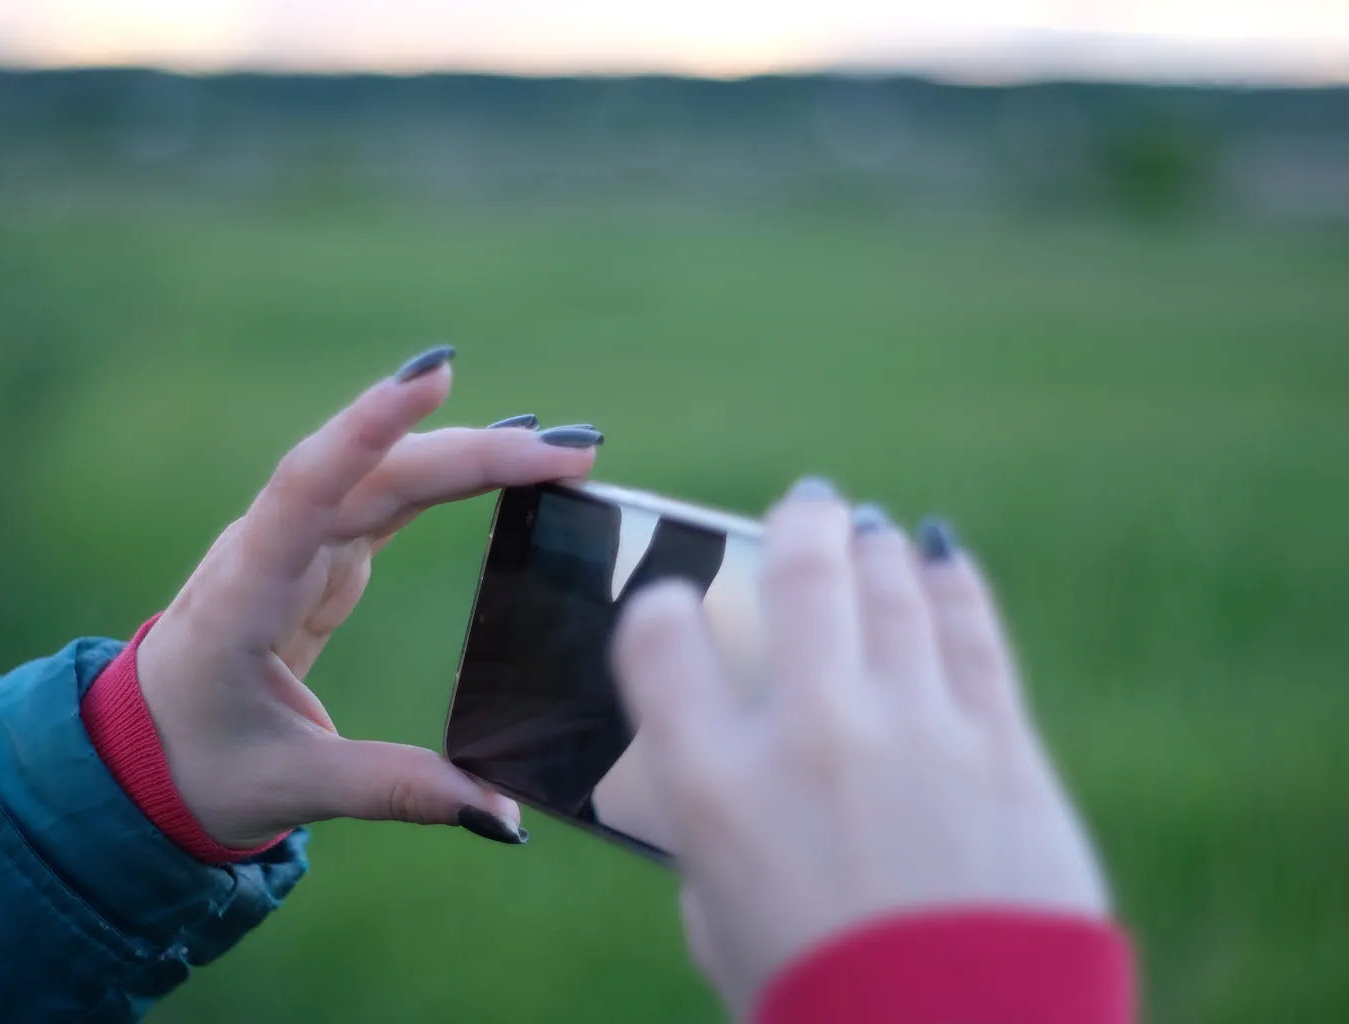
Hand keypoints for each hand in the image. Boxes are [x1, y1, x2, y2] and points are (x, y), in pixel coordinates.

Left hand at [135, 347, 602, 847]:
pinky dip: (448, 475)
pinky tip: (504, 457)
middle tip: (571, 453)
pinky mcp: (321, 554)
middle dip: (472, 453)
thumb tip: (502, 815)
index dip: (368, 430)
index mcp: (242, 598)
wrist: (141, 750)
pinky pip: (389, 497)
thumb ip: (397, 790)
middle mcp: (267, 550)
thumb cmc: (198, 763)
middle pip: (375, 477)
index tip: (434, 378)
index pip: (306, 491)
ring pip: (388, 477)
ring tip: (561, 452)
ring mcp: (294, 544)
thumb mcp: (292, 787)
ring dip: (471, 456)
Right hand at [612, 479, 1107, 1018]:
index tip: (673, 603)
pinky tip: (941, 559)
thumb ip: (711, 841)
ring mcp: (914, 732)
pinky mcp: (1002, 748)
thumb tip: (729, 782)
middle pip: (798, 580)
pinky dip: (953, 585)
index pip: (660, 637)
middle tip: (807, 507)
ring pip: (892, 589)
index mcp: (714, 786)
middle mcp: (808, 735)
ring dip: (876, 549)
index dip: (658, 604)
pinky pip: (973, 635)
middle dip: (799, 527)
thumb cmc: (819, 1004)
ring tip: (871, 533)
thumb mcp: (720, 924)